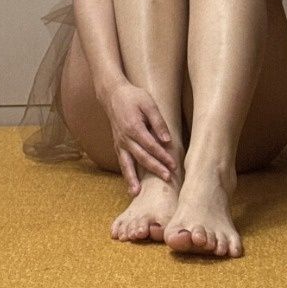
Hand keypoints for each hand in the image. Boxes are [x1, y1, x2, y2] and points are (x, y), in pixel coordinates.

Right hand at [102, 80, 177, 195]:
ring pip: (127, 163)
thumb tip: (167, 140)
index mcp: (134, 127)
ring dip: (133, 179)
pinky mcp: (117, 145)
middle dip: (155, 169)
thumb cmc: (133, 97)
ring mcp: (119, 142)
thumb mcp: (148, 103)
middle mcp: (125, 138)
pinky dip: (126, 174)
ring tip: (137, 193)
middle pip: (141, 157)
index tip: (174, 165)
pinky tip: (131, 185)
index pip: (151, 146)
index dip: (163, 156)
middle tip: (168, 179)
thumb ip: (158, 122)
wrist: (112, 94)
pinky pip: (122, 162)